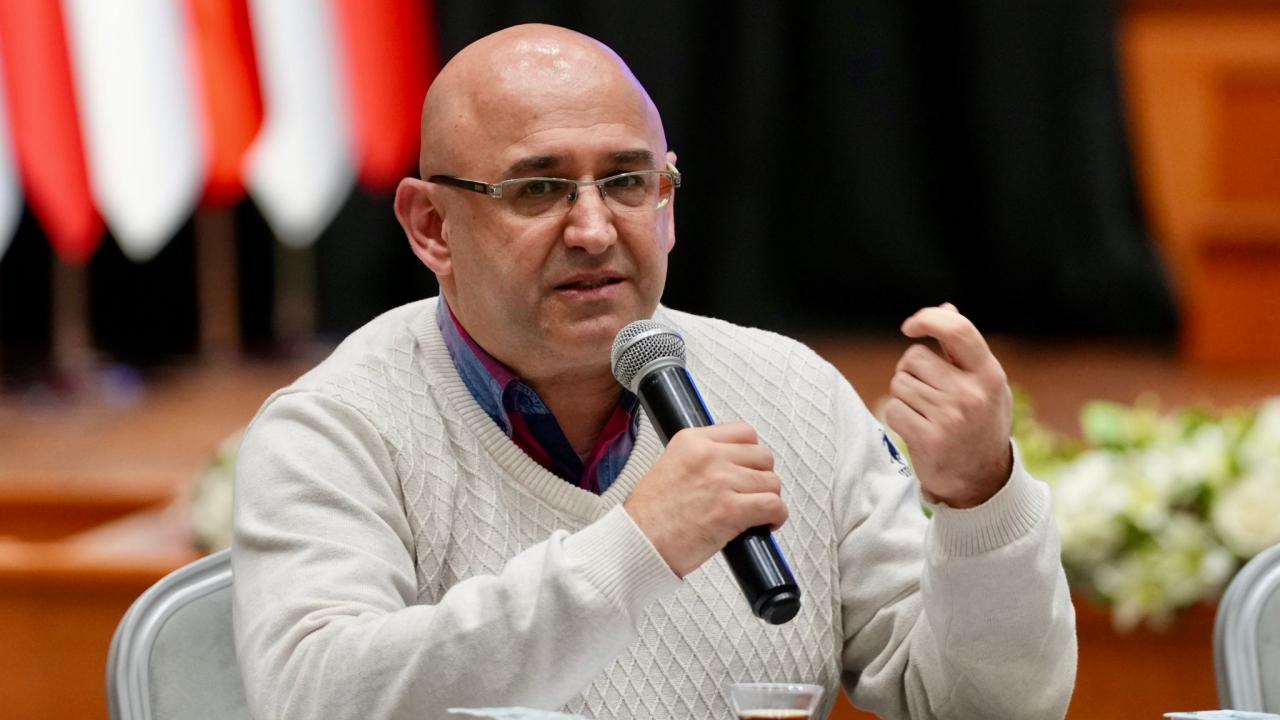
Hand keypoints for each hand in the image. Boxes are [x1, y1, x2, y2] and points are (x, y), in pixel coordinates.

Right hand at [624, 422, 786, 576]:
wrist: (636, 543)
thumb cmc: (649, 516)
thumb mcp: (669, 467)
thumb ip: (700, 460)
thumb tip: (734, 465)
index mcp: (692, 441)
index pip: (743, 432)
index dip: (751, 455)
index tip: (747, 470)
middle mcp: (708, 456)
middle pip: (763, 457)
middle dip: (762, 477)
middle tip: (752, 495)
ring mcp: (721, 481)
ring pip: (771, 482)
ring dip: (769, 499)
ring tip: (757, 513)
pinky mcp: (731, 510)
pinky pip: (773, 506)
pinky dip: (776, 517)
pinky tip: (766, 525)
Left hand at [884, 303, 1012, 507]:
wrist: (982, 481)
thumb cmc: (979, 423)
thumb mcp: (983, 384)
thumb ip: (962, 349)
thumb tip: (945, 309)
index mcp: (988, 373)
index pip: (957, 330)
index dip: (928, 319)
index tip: (911, 326)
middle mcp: (972, 393)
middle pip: (914, 358)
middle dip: (911, 372)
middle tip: (927, 394)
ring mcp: (951, 417)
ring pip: (899, 384)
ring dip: (904, 397)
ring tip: (926, 413)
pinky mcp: (930, 439)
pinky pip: (893, 410)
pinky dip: (898, 418)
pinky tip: (917, 429)